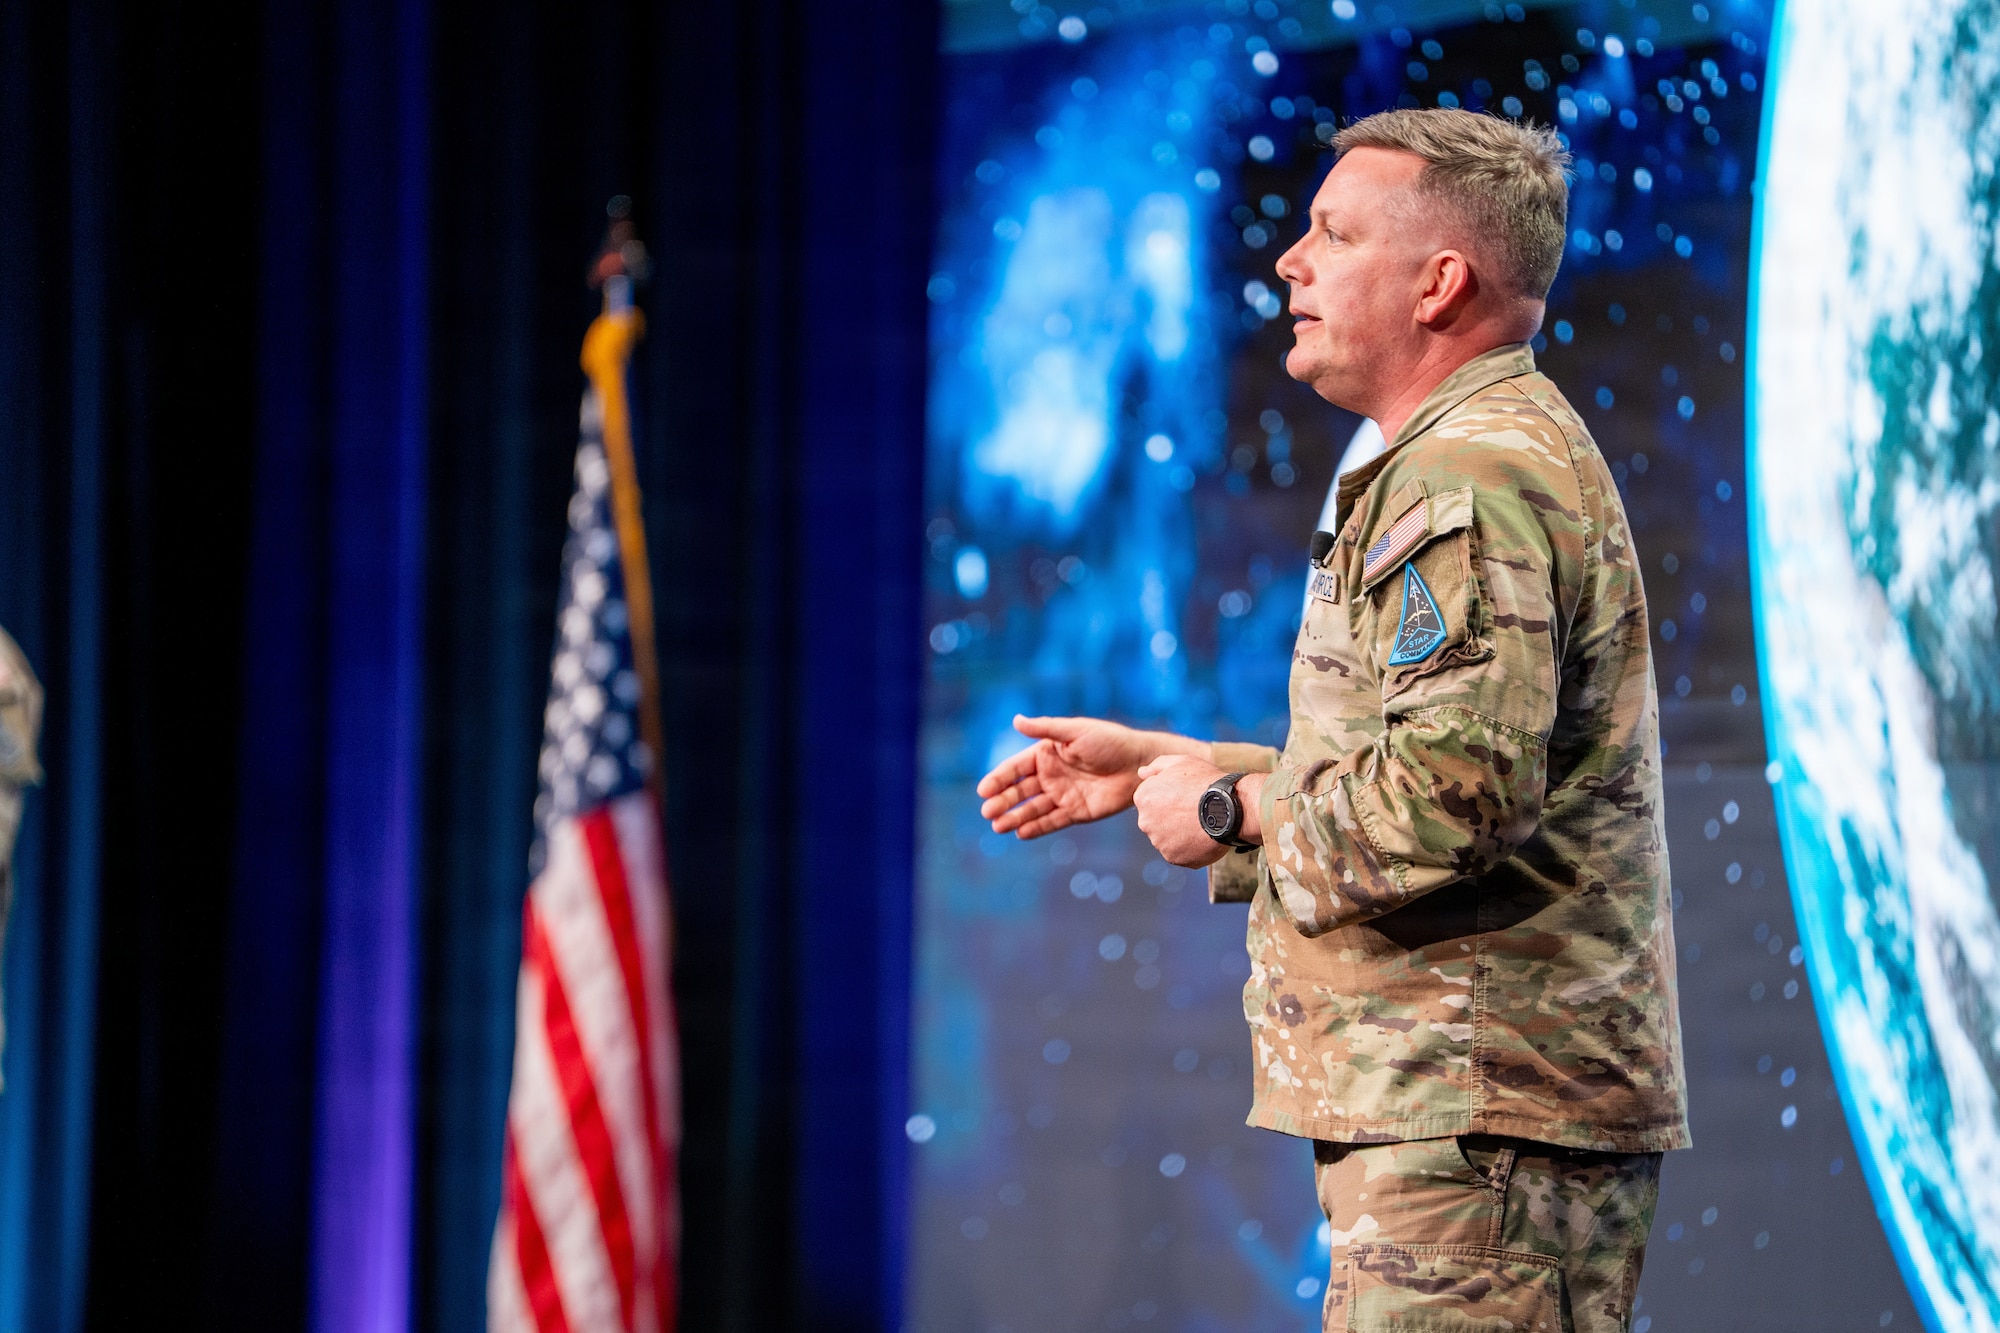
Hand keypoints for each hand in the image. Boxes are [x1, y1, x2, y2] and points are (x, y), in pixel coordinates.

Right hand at [978, 716, 1198, 839]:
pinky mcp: (1076, 812)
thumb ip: (1045, 729)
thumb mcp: (1075, 731)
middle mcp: (1052, 775)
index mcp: (1048, 754)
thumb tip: (1016, 720)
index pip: (1016, 768)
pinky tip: (1021, 833)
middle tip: (987, 813)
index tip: (983, 791)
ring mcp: (1063, 795)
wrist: (1140, 765)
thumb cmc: (1109, 741)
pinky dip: (1037, 828)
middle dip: (1002, 802)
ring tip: (998, 827)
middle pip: (1020, 791)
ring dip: (1015, 818)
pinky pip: (1052, 821)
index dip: (999, 779)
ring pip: (1033, 809)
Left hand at [1134, 756, 1263, 866]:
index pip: (1150, 799)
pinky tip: (1202, 836)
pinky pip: (1180, 853)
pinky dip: (1190, 847)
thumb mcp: (1181, 762)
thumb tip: (1142, 773)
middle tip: (1192, 810)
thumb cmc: (1205, 782)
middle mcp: (1145, 822)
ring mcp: (1159, 842)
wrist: (1228, 808)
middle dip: (1170, 816)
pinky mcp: (1174, 858)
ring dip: (1180, 833)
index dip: (1169, 797)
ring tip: (1200, 823)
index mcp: (1143, 797)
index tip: (1184, 795)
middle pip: (1156, 820)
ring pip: (1167, 838)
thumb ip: (1156, 767)